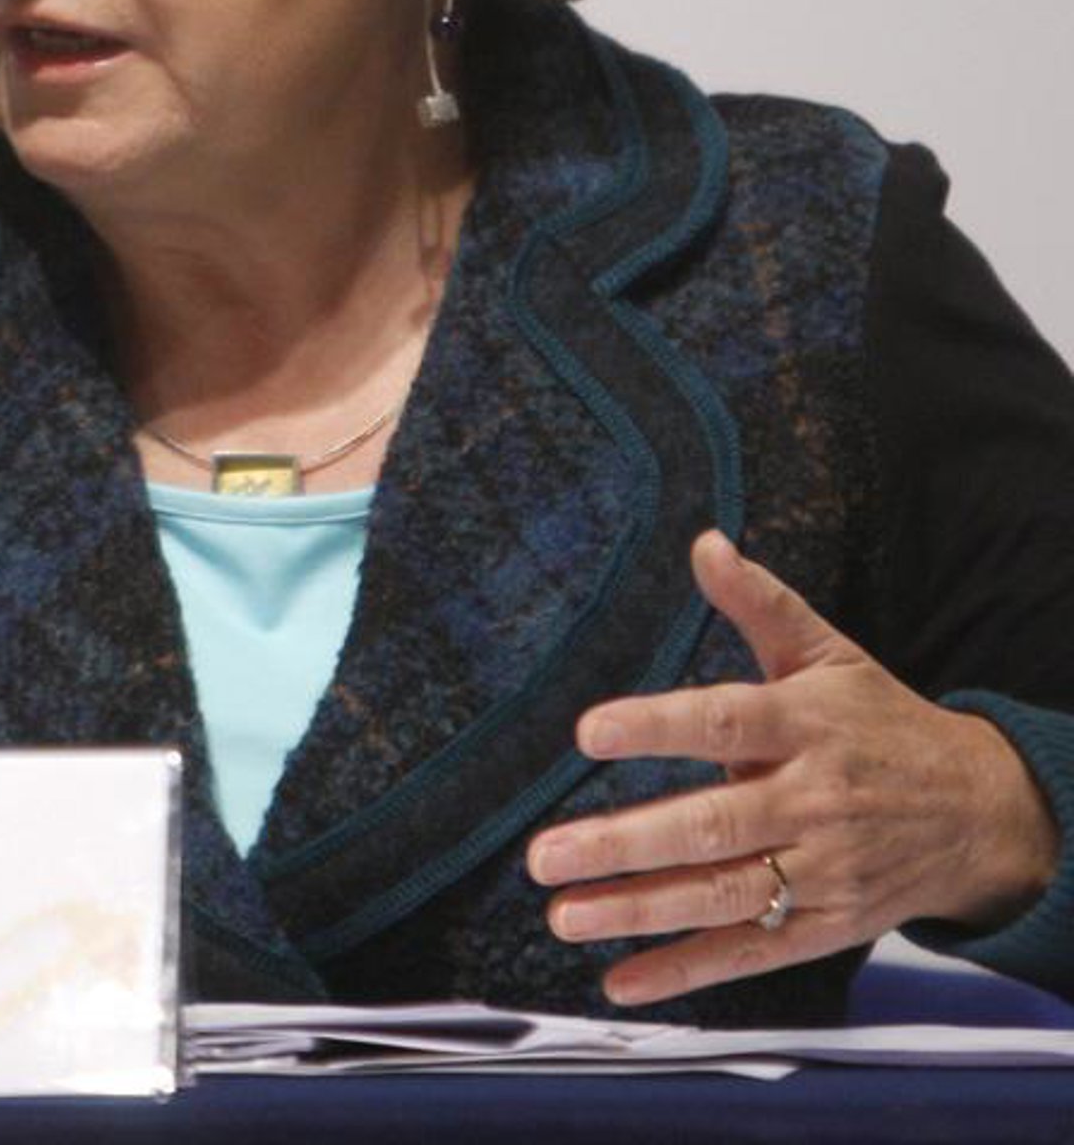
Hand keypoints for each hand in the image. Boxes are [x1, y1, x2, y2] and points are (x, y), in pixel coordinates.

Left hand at [525, 530, 1059, 1006]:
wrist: (977, 812)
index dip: (656, 727)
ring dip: (637, 910)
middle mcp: (812, 803)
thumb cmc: (878, 721)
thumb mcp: (827, 652)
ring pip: (722, 897)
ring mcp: (820, 873)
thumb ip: (759, 603)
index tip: (587, 733)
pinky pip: (748, 953)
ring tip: (561, 914)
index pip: (722, 724)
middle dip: (625, 843)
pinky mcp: (823, 928)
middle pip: (712, 826)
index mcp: (805, 725)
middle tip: (545, 853)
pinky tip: (619, 980)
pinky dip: (684, 972)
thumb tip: (704, 542)